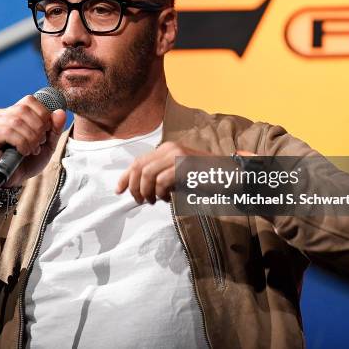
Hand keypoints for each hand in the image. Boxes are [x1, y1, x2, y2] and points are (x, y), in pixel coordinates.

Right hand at [0, 95, 65, 187]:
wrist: (13, 180)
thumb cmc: (28, 161)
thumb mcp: (47, 144)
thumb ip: (55, 128)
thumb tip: (60, 112)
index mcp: (12, 111)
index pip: (29, 100)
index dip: (42, 114)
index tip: (46, 132)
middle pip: (24, 109)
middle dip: (38, 128)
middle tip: (39, 143)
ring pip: (17, 121)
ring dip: (30, 137)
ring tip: (32, 150)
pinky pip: (7, 131)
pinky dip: (21, 142)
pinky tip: (23, 152)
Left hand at [115, 144, 256, 203]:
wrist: (229, 175)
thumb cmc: (204, 178)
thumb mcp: (178, 175)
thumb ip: (161, 177)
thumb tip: (140, 190)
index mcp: (166, 149)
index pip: (138, 161)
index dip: (126, 176)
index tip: (119, 190)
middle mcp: (169, 148)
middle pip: (139, 167)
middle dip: (134, 187)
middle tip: (140, 201)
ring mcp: (177, 156)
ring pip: (147, 174)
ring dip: (146, 191)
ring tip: (153, 201)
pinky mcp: (184, 166)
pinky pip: (162, 181)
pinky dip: (160, 192)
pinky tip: (167, 199)